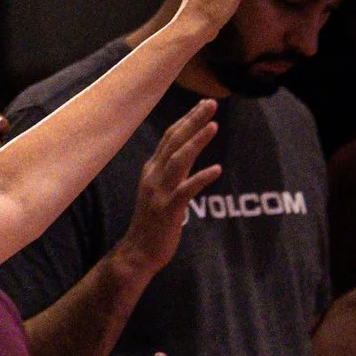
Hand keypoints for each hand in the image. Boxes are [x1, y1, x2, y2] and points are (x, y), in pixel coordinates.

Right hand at [114, 102, 221, 280]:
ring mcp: (159, 192)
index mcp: (152, 170)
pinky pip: (186, 190)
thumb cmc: (152, 222)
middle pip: (175, 141)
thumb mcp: (159, 190)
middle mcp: (153, 176)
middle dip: (193, 120)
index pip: (170, 137)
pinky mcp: (168, 209)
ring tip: (214, 125)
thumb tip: (186, 155)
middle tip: (211, 103)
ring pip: (179, 160)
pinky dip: (201, 178)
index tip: (203, 105)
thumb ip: (170, 172)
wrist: (138, 252)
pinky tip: (217, 169)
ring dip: (197, 141)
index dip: (187, 119)